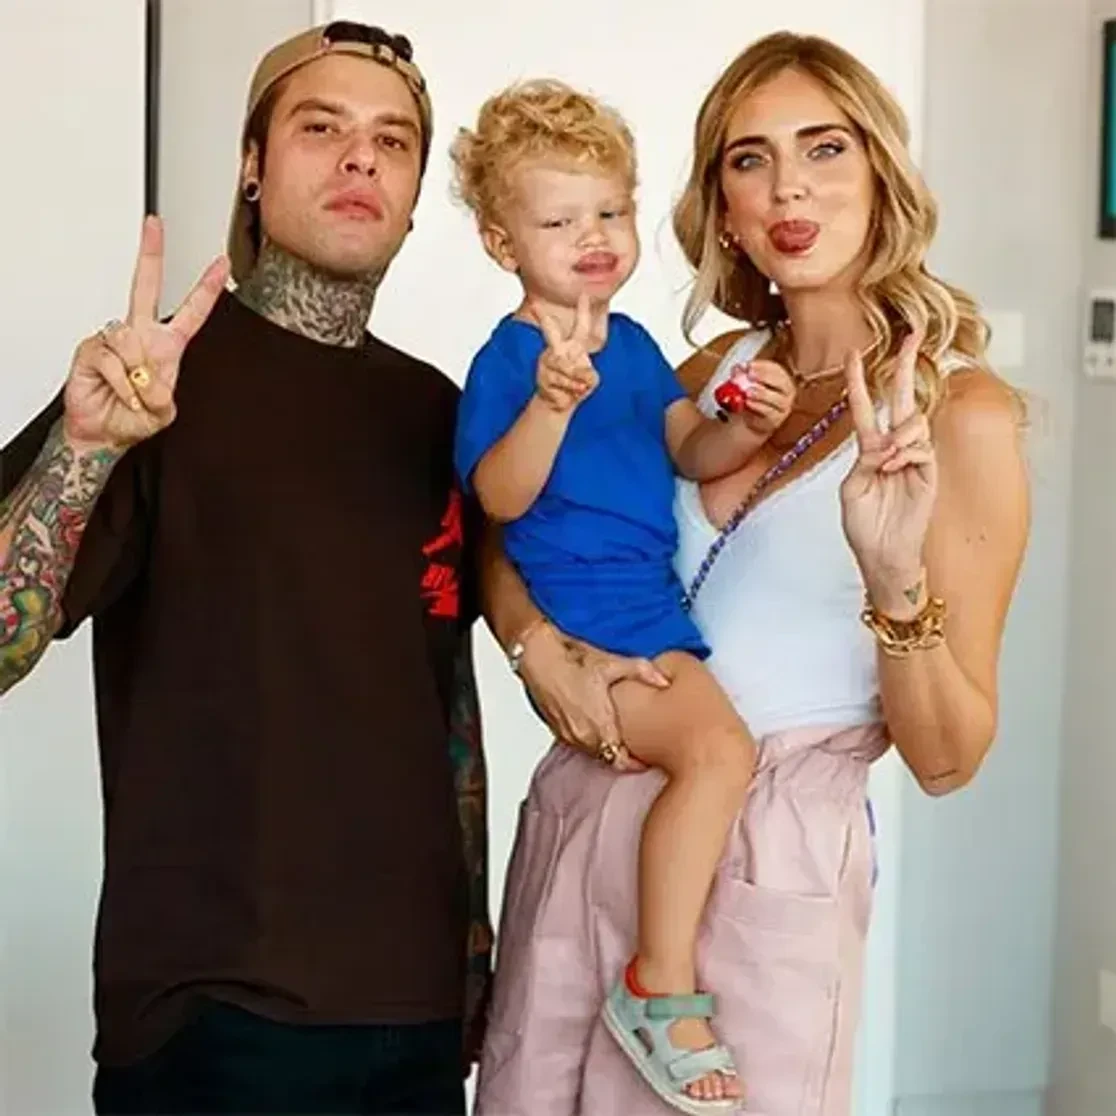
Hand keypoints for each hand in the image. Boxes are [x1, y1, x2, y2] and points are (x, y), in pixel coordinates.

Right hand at [63, 215, 229, 452]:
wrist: (103, 432)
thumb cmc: (134, 417)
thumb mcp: (164, 414)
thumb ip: (165, 399)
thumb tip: (152, 382)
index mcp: (167, 345)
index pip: (191, 311)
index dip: (206, 288)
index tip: (221, 264)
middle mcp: (141, 335)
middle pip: (145, 287)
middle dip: (150, 254)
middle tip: (153, 226)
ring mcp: (114, 339)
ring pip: (130, 338)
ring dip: (137, 376)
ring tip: (135, 395)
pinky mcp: (92, 349)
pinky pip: (112, 359)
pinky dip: (121, 384)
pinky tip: (121, 393)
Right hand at [516, 622, 667, 772]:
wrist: (537, 656)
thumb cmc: (570, 660)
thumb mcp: (611, 663)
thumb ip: (642, 672)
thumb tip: (664, 680)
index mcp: (599, 725)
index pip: (620, 761)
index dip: (636, 764)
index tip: (647, 758)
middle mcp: (582, 735)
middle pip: (608, 760)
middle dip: (623, 758)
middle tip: (640, 751)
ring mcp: (567, 734)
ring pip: (593, 753)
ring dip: (606, 750)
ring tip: (620, 740)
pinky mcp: (557, 729)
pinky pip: (578, 744)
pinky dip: (590, 741)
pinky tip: (596, 728)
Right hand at [533, 293, 600, 412]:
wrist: (560, 403)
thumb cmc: (575, 386)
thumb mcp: (590, 380)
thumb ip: (589, 375)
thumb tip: (581, 374)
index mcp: (573, 346)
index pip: (581, 326)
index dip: (583, 311)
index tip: (584, 294)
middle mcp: (557, 350)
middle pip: (551, 333)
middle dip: (544, 320)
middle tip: (535, 306)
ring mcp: (548, 363)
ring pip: (567, 369)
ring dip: (577, 382)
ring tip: (577, 387)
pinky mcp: (543, 377)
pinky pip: (563, 382)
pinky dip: (571, 390)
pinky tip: (569, 392)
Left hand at [731, 359, 796, 435]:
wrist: (752, 418)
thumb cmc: (752, 397)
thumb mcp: (746, 384)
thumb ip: (742, 375)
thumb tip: (737, 368)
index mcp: (781, 378)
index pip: (776, 369)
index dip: (762, 366)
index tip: (749, 365)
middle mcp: (787, 391)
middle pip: (782, 382)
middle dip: (766, 376)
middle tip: (750, 375)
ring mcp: (784, 406)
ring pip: (778, 399)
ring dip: (762, 394)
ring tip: (748, 391)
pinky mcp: (776, 419)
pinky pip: (770, 412)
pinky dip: (758, 406)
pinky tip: (748, 402)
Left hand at [839, 330, 936, 614]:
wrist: (883, 555)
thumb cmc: (864, 526)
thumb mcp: (851, 490)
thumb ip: (863, 461)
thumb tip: (884, 444)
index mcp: (869, 450)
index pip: (865, 407)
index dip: (860, 380)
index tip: (854, 353)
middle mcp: (893, 448)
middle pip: (902, 398)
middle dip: (906, 366)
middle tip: (913, 335)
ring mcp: (914, 458)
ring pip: (914, 421)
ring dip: (899, 434)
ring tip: (886, 460)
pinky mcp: (930, 472)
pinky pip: (922, 447)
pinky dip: (907, 453)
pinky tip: (895, 468)